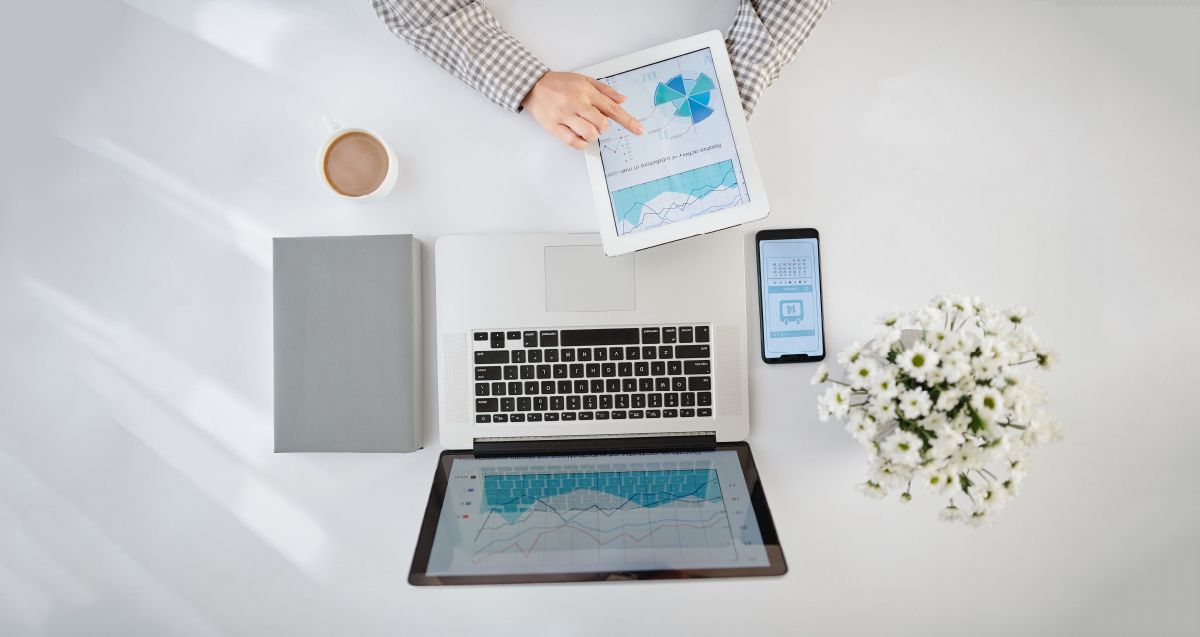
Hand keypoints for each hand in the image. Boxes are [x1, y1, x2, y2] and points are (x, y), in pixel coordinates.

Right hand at [521, 71, 643, 149]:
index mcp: (586, 91)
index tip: (639, 130)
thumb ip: (605, 91)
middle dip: (604, 128)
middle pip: (602, 124)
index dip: (628, 121)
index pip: (612, 108)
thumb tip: (622, 100)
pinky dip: (581, 143)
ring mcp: (564, 115)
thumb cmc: (559, 84)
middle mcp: (576, 102)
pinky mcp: (554, 126)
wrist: (533, 85)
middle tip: (597, 124)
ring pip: (589, 133)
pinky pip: (574, 142)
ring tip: (586, 129)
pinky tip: (579, 136)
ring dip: (593, 136)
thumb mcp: (584, 80)